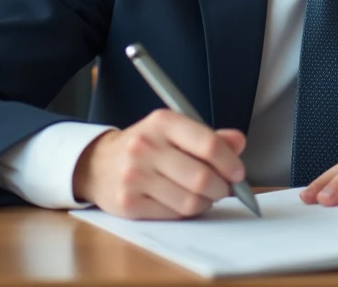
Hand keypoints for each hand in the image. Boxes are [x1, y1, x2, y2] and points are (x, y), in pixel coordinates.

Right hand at [72, 109, 246, 219]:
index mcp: (163, 122)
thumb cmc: (146, 146)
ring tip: (202, 195)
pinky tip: (181, 201)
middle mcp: (145, 147)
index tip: (238, 173)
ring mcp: (134, 176)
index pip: (208, 144)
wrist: (98, 164)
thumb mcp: (174, 131)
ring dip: (205, 202)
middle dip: (221, 188)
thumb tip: (239, 142)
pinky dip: (186, 211)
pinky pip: (174, 215)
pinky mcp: (129, 204)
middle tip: (223, 188)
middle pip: (202, 178)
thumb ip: (209, 137)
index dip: (230, 163)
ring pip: (190, 201)